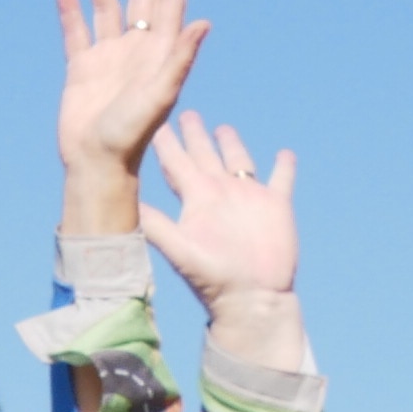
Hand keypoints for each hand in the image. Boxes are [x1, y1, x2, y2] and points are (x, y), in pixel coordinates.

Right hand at [56, 0, 208, 232]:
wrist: (97, 164)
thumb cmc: (131, 135)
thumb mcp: (160, 95)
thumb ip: (180, 59)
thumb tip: (202, 22)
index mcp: (159, 53)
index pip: (167, 2)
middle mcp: (136, 50)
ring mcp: (108, 59)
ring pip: (106, 9)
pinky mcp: (81, 70)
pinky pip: (76, 32)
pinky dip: (70, 9)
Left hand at [144, 112, 299, 307]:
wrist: (251, 299)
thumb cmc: (213, 278)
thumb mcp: (180, 248)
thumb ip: (156, 224)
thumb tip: (126, 205)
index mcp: (196, 199)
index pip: (175, 163)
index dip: (165, 142)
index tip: (153, 120)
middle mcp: (220, 194)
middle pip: (204, 155)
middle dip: (194, 134)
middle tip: (184, 112)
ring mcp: (249, 198)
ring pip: (238, 161)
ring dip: (231, 144)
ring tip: (223, 127)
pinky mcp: (277, 206)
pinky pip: (282, 179)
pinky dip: (284, 166)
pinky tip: (286, 153)